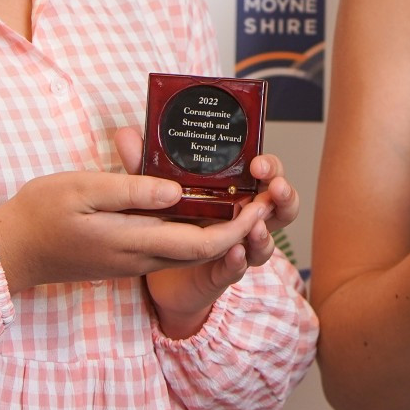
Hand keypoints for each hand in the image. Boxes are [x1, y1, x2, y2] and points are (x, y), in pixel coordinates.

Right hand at [0, 135, 268, 304]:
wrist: (9, 253)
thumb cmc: (40, 214)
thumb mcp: (83, 191)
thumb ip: (131, 191)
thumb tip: (176, 192)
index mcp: (135, 242)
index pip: (202, 243)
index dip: (238, 227)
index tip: (261, 204)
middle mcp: (140, 257)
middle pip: (203, 250)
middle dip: (239, 229)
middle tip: (262, 197)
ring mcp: (132, 261)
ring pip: (188, 251)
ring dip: (219, 230)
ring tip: (240, 198)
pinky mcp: (124, 258)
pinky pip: (169, 247)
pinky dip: (192, 231)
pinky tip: (195, 205)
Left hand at [110, 127, 298, 336]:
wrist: (156, 267)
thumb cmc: (166, 218)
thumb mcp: (154, 186)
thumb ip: (143, 164)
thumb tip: (126, 135)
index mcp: (238, 191)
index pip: (268, 174)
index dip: (271, 167)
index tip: (258, 163)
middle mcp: (246, 219)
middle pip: (282, 206)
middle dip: (283, 196)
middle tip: (274, 188)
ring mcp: (238, 248)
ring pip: (266, 242)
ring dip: (265, 232)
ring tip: (256, 224)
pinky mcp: (222, 274)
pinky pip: (237, 270)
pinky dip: (237, 262)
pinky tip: (233, 252)